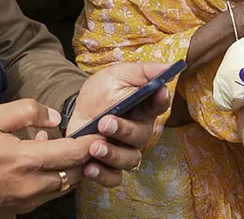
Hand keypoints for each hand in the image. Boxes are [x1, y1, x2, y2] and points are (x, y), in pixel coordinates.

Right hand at [0, 99, 105, 215]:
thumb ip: (26, 111)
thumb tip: (54, 117)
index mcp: (25, 159)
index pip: (73, 153)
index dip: (92, 142)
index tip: (102, 133)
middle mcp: (32, 183)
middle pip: (77, 172)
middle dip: (87, 156)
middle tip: (92, 140)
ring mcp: (28, 199)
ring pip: (67, 185)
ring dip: (73, 168)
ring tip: (65, 149)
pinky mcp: (24, 208)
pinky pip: (52, 193)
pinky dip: (58, 178)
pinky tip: (46, 163)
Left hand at [68, 62, 173, 185]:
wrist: (75, 111)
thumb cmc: (100, 92)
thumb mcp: (116, 75)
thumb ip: (141, 72)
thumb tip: (168, 67)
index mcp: (144, 106)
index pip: (160, 103)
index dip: (162, 98)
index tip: (159, 91)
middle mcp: (139, 130)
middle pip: (142, 135)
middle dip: (124, 130)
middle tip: (105, 122)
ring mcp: (125, 150)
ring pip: (130, 160)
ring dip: (112, 154)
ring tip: (94, 147)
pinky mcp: (109, 165)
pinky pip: (114, 178)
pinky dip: (103, 175)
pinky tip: (89, 167)